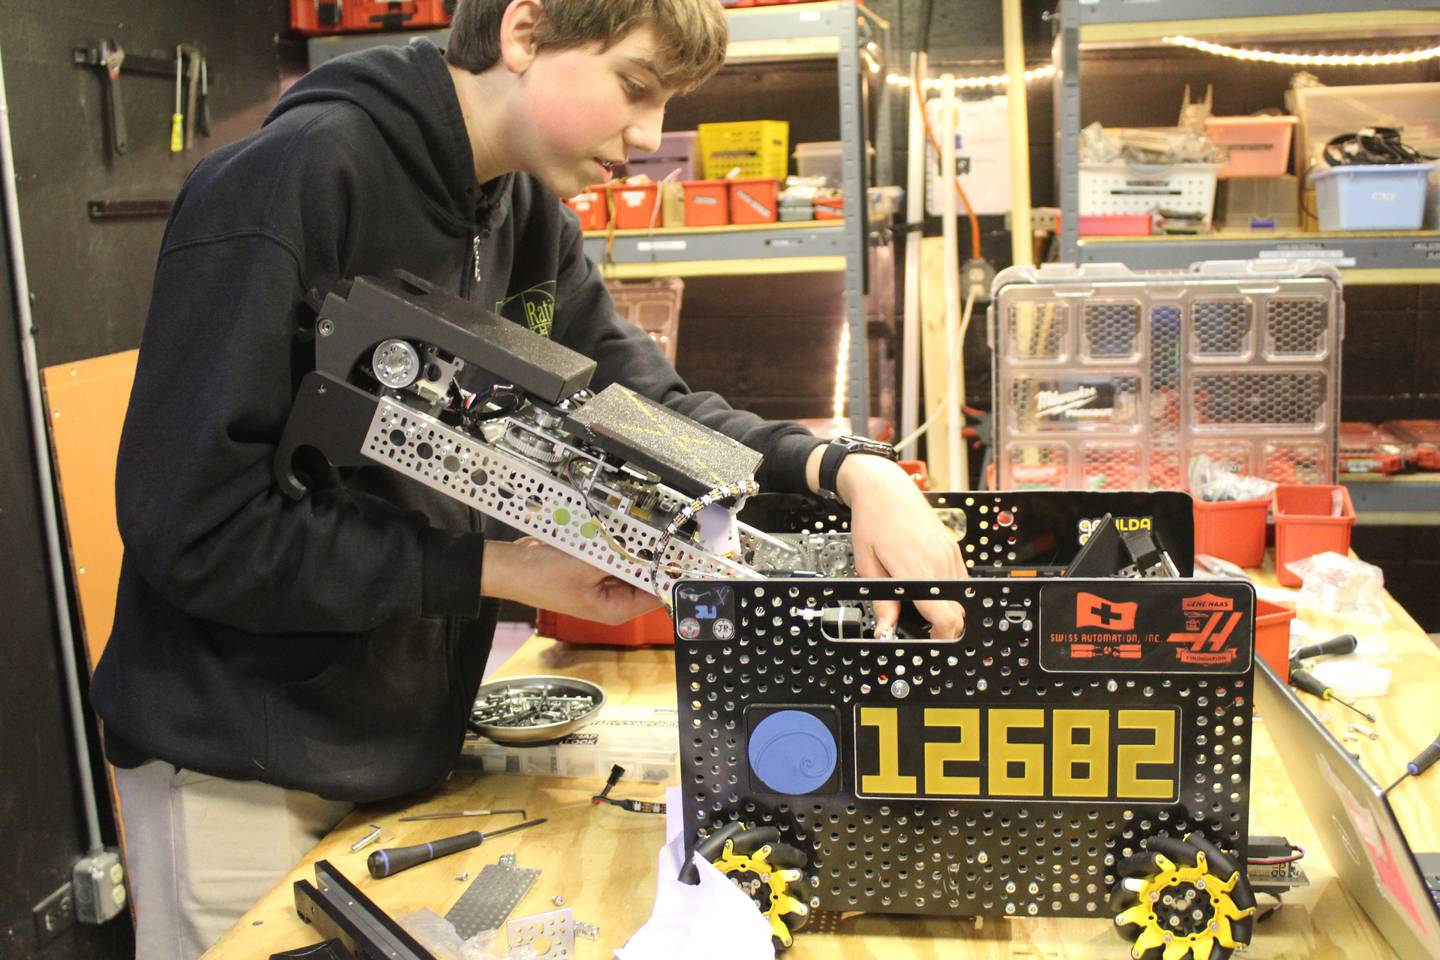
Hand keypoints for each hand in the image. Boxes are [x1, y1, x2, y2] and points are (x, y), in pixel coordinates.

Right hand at [480, 537, 661, 624]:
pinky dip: (616, 538)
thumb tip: (652, 551)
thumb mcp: (586, 565)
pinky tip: (621, 524)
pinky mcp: (592, 564)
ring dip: (633, 542)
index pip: (657, 592)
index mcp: (616, 609)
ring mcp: (602, 580)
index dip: (672, 572)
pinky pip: (613, 550)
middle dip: (653, 551)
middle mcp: (612, 598)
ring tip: (644, 523)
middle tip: (668, 527)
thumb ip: (621, 558)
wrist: (509, 566)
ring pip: (629, 559)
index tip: (688, 553)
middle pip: (645, 573)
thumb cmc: (542, 577)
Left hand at [834, 455, 966, 638]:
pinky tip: (927, 585)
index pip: (945, 618)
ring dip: (946, 607)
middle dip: (943, 626)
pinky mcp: (953, 548)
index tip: (927, 640)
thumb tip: (886, 629)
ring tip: (921, 603)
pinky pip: (959, 580)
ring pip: (960, 598)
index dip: (939, 636)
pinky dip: (948, 590)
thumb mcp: (867, 565)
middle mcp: (939, 563)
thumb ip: (882, 601)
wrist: (885, 488)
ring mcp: (949, 555)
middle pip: (958, 613)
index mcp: (916, 570)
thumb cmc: (872, 521)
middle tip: (921, 626)